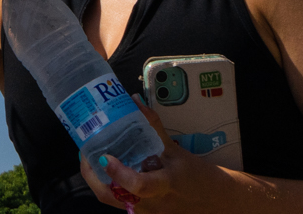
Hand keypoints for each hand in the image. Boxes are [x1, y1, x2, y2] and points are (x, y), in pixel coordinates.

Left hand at [80, 95, 204, 210]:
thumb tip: (134, 101)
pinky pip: (120, 202)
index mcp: (166, 185)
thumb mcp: (176, 150)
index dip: (119, 173)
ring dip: (98, 179)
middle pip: (111, 196)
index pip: (139, 185)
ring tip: (92, 157)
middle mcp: (154, 204)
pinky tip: (108, 171)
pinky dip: (110, 186)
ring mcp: (148, 213)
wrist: (216, 202)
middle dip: (92, 175)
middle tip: (85, 151)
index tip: (107, 156)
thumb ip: (153, 127)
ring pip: (112, 199)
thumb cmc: (198, 175)